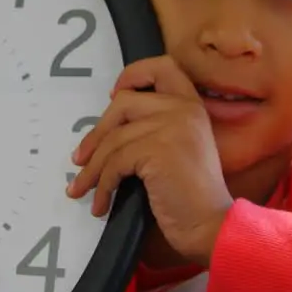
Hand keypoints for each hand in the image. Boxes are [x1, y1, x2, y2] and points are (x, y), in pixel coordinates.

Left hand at [67, 56, 233, 265]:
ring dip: (92, 169)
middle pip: (123, 103)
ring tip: (81, 189)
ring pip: (113, 139)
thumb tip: (108, 128)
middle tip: (80, 159)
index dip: (133, 75)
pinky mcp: (158, 150)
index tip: (114, 95)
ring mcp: (172, 126)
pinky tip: (101, 204)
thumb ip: (158, 127)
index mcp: (192, 105)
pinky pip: (115, 162)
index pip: (162, 66)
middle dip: (96, 133)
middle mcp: (184, 109)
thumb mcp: (181, 147)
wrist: (210, 225)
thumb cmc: (192, 195)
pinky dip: (102, 185)